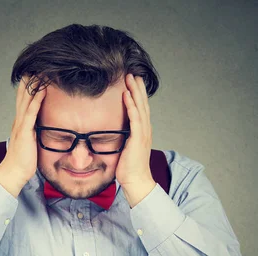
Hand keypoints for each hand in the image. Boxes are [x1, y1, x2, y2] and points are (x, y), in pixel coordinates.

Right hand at [0, 77, 45, 196]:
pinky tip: (42, 90)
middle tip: (36, 64)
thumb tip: (42, 127)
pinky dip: (36, 100)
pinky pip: (31, 113)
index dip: (28, 85)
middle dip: (29, 80)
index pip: (24, 99)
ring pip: (26, 100)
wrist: (15, 172)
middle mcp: (19, 120)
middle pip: (23, 95)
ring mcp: (21, 125)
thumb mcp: (30, 141)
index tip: (35, 72)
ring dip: (33, 85)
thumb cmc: (24, 160)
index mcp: (20, 122)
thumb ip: (34, 132)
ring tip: (39, 71)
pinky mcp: (25, 131)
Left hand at [117, 73, 156, 206]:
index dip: (137, 93)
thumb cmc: (128, 167)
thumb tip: (112, 131)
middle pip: (142, 103)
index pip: (141, 108)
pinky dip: (131, 106)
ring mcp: (143, 133)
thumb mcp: (125, 148)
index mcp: (142, 131)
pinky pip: (135, 118)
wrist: (136, 181)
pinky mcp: (138, 139)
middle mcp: (145, 129)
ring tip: (130, 78)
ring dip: (135, 91)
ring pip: (140, 107)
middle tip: (132, 72)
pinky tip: (126, 95)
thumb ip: (122, 137)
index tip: (132, 81)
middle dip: (138, 87)